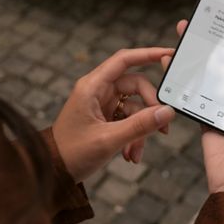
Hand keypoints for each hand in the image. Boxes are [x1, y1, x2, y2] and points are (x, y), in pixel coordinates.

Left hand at [52, 48, 176, 183]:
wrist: (55, 170)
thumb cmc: (73, 152)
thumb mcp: (108, 139)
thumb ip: (139, 125)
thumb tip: (167, 112)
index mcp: (92, 86)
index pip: (123, 60)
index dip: (147, 54)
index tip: (169, 54)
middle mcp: (98, 90)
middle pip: (135, 85)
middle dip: (150, 108)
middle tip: (162, 129)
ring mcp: (102, 103)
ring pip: (135, 106)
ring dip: (141, 130)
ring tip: (135, 153)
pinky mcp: (106, 116)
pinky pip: (129, 119)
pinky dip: (134, 136)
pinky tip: (130, 154)